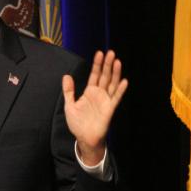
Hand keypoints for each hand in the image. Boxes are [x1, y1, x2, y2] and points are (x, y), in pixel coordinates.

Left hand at [62, 50, 128, 165]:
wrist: (84, 138)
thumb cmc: (77, 123)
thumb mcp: (69, 105)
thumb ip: (69, 91)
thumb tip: (66, 76)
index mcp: (90, 92)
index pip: (94, 75)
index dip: (97, 64)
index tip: (99, 53)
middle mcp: (99, 94)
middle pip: (105, 76)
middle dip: (107, 65)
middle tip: (111, 52)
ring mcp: (105, 100)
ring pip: (112, 84)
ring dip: (115, 73)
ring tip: (117, 61)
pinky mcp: (109, 109)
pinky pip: (116, 98)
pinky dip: (120, 90)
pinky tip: (124, 81)